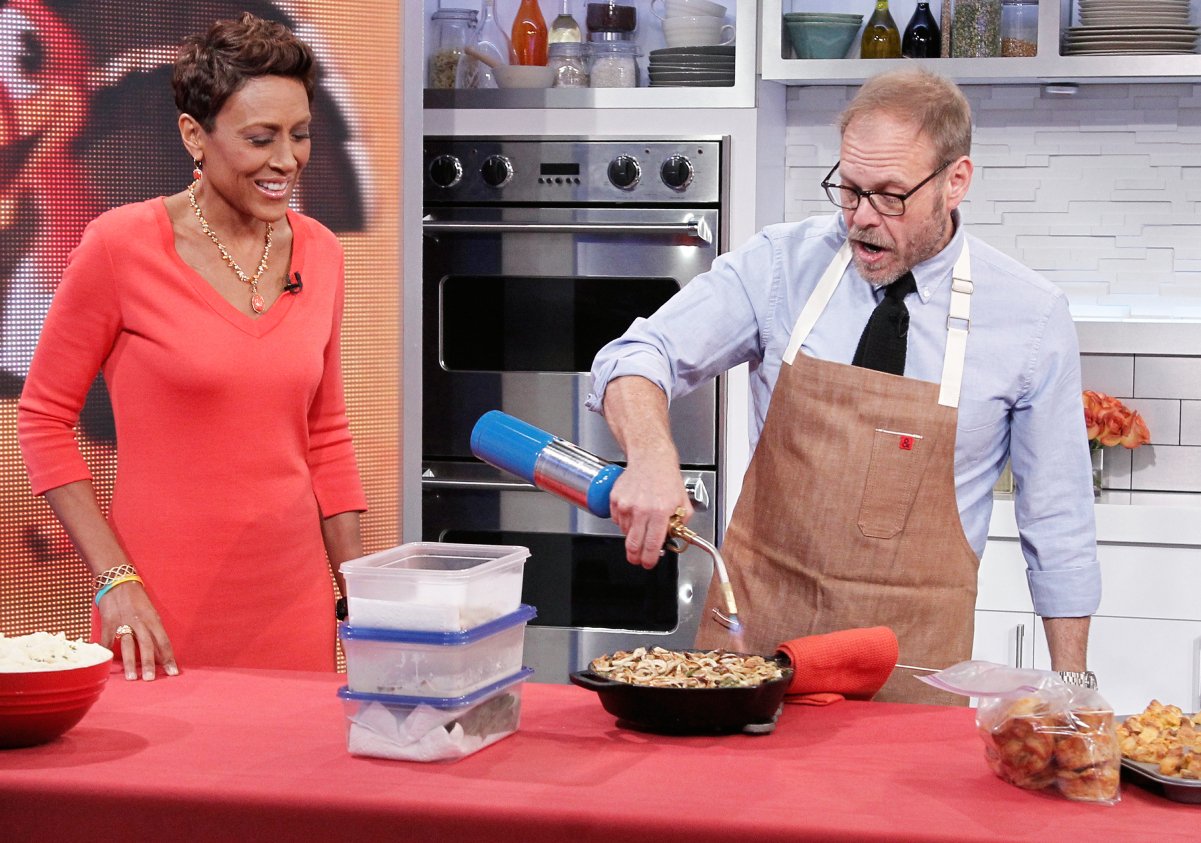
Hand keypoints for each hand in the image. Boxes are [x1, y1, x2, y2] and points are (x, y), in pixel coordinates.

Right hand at [98, 582, 178, 680]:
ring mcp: (123, 622)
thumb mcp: (150, 612)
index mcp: (153, 619)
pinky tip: (107, 665)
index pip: (164, 641)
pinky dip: (107, 653)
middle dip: (149, 663)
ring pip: (128, 645)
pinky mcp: (108, 622)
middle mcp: (140, 622)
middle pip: (147, 645)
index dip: (168, 657)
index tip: (173, 672)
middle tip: (151, 680)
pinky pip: (107, 641)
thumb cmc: (137, 598)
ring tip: (132, 678)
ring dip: (130, 663)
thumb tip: (158, 652)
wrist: (118, 580)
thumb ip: (153, 630)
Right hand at [608, 454, 691, 569]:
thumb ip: (680, 525)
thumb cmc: (667, 478)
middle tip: (638, 559)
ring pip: (625, 532)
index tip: (648, 563)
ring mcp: (626, 505)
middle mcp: (642, 509)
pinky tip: (634, 511)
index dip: (649, 559)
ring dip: (633, 534)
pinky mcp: (615, 499)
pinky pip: (617, 520)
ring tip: (642, 521)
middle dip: (635, 556)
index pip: (652, 545)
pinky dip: (624, 521)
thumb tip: (671, 541)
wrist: (650, 458)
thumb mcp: (683, 503)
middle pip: (633, 544)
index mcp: (660, 512)